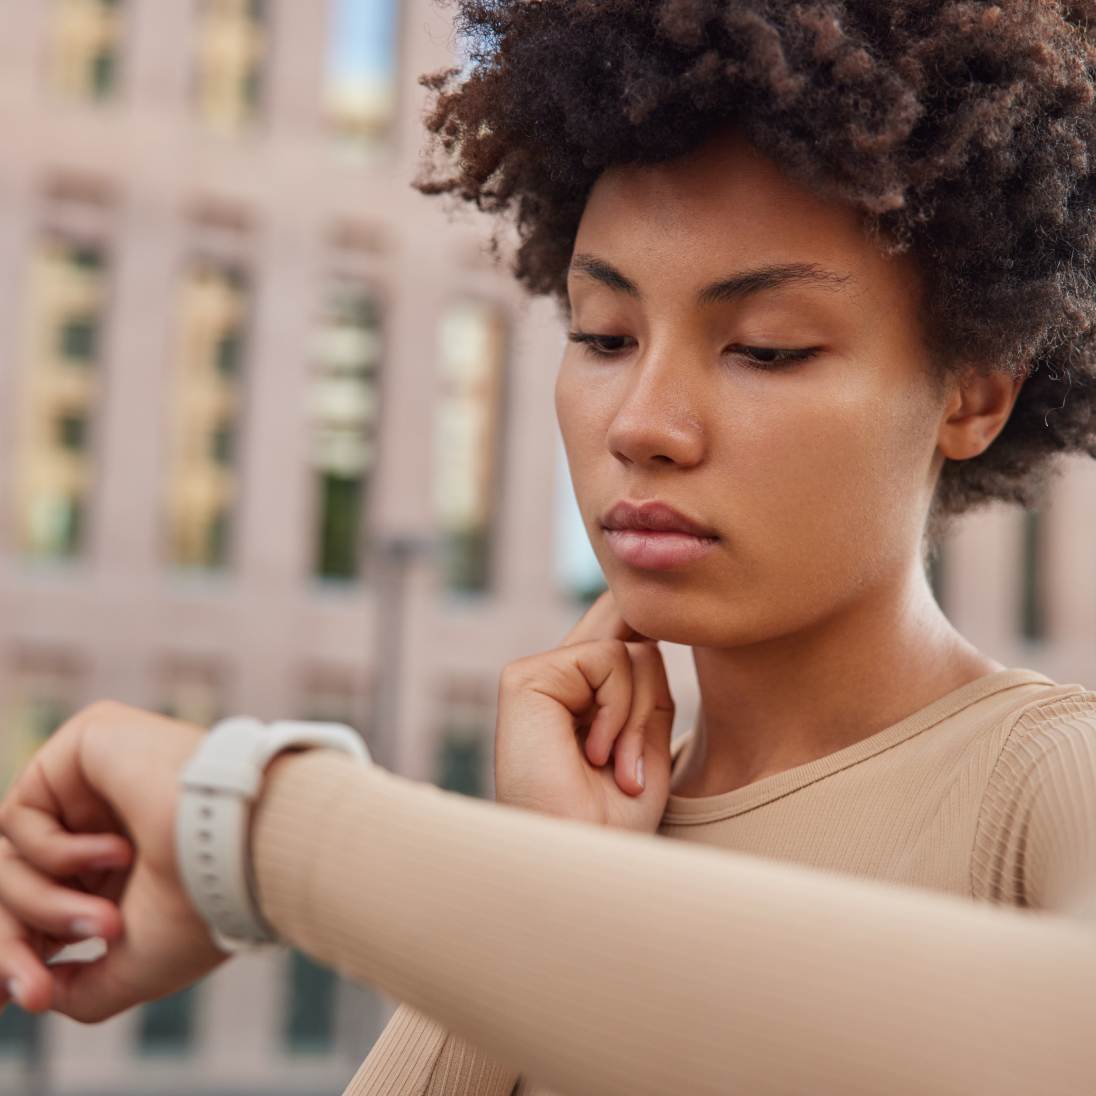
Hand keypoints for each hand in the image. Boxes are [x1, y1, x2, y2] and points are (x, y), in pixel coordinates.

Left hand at [0, 701, 227, 1022]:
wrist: (235, 848)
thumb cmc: (202, 904)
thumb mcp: (134, 966)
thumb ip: (82, 989)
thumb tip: (39, 991)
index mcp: (121, 869)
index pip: (40, 910)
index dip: (17, 954)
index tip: (24, 997)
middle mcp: (104, 823)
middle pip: (15, 886)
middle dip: (17, 943)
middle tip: (35, 990)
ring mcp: (94, 783)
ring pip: (12, 857)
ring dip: (45, 905)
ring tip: (104, 920)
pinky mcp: (85, 744)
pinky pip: (21, 815)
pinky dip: (53, 852)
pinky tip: (116, 852)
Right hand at [493, 588, 674, 832]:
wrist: (583, 865)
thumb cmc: (614, 821)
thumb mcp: (643, 737)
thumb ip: (642, 680)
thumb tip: (651, 620)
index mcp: (575, 693)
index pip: (622, 633)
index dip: (652, 637)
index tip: (668, 674)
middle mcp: (553, 679)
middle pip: (625, 623)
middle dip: (650, 683)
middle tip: (634, 751)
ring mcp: (535, 675)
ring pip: (629, 650)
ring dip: (638, 716)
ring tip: (617, 768)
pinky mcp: (524, 677)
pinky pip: (608, 660)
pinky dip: (618, 711)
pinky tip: (595, 754)